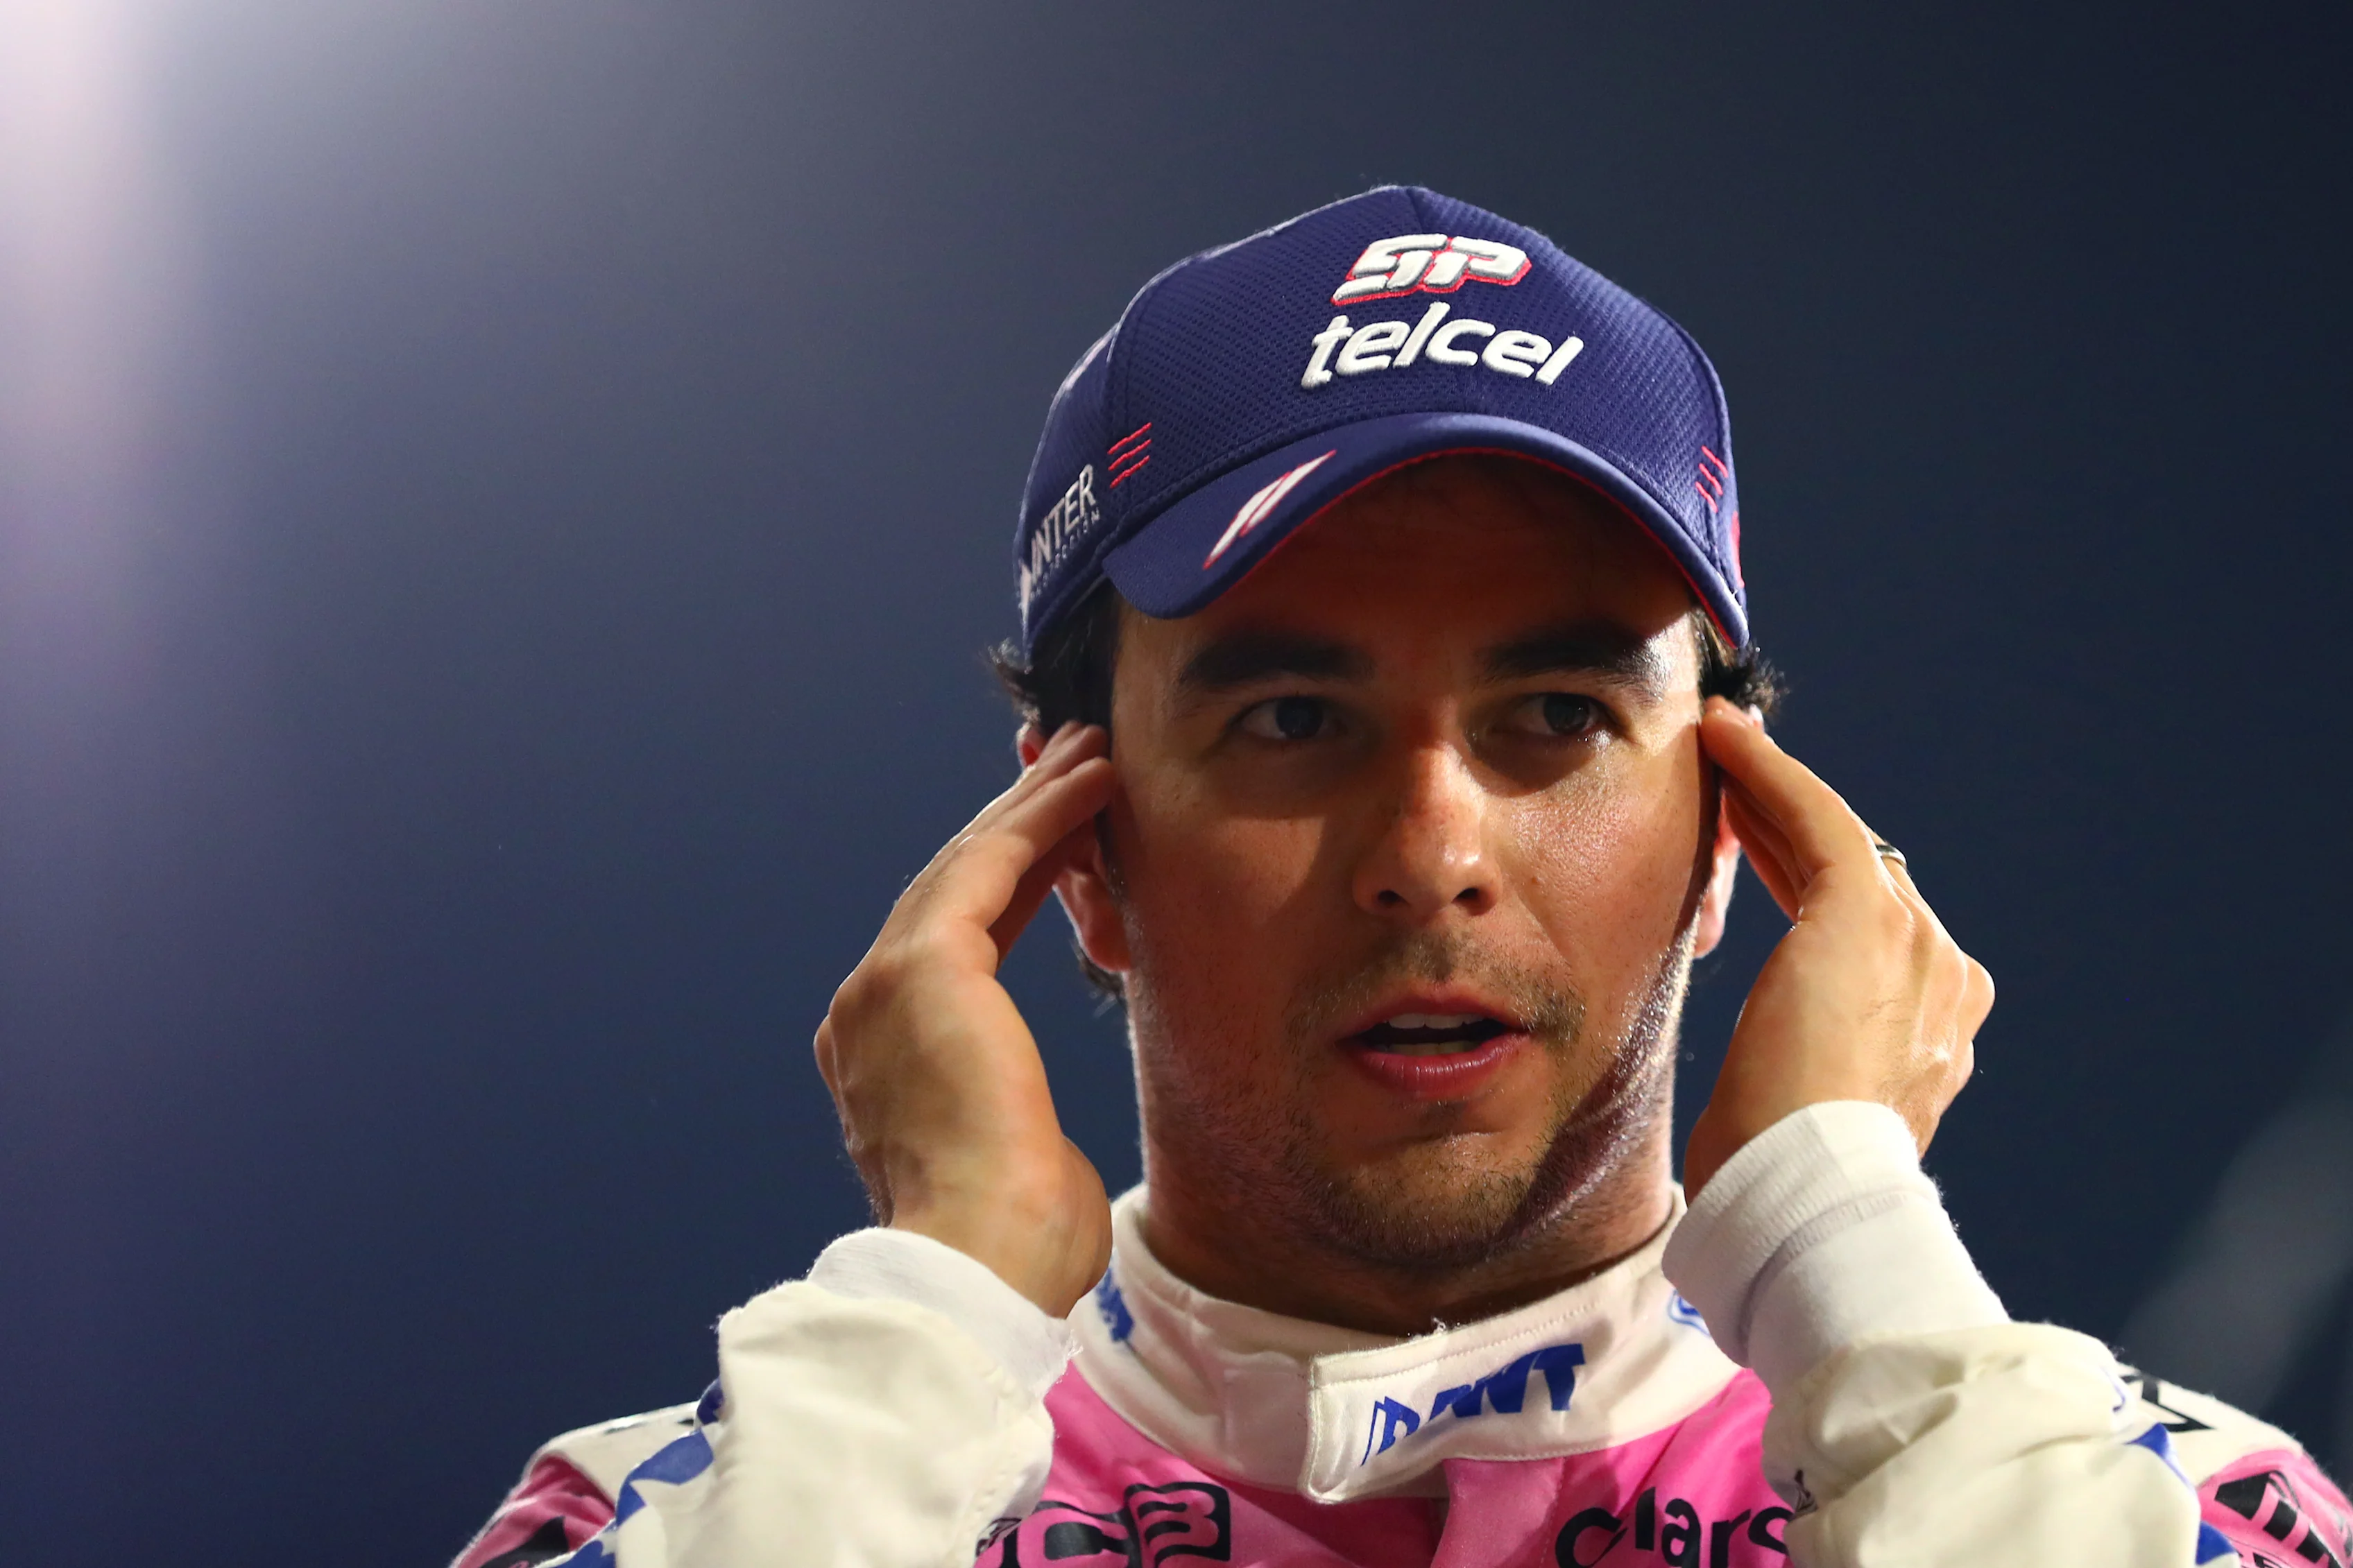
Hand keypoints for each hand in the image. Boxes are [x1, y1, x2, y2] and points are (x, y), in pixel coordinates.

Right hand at [812, 722, 1117, 1316]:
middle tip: (1073, 763)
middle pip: (952, 889)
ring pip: (971, 864)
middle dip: (1018, 821)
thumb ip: (1010, 1125)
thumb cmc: (1014, 1251)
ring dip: (1037, 803)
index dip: (1013, 883)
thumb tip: (1035, 1143)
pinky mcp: (922, 966)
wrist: (977, 1269)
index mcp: (881, 1062)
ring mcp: (884, 984)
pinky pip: (992, 864)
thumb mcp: (1012, 1165)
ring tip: (1094, 753)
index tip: (1066, 839)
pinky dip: (1044, 815)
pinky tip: (1093, 779)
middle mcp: (865, 1012)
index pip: (955, 945)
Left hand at [1684, 698, 1993, 1196]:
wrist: (1807, 1197)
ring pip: (1835, 842)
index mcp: (1936, 1031)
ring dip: (1774, 790)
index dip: (1804, 873)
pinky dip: (1770, 774)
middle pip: (1859, 877)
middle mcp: (1946, 981)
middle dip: (1789, 823)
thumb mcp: (1799, 1112)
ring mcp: (1919, 947)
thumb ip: (1807, 1065)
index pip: (1868, 928)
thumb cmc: (1782, 1179)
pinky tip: (1726, 739)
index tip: (1753, 838)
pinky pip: (1815, 819)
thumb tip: (1772, 1064)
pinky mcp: (1867, 918)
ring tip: (1721, 747)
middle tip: (1735, 777)